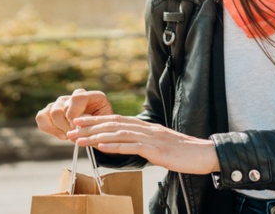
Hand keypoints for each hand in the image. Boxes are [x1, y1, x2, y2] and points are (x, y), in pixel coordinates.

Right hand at [35, 89, 112, 139]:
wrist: (100, 131)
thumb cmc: (102, 128)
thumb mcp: (104, 126)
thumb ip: (91, 124)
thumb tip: (75, 129)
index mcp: (91, 96)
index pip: (77, 97)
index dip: (75, 114)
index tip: (78, 127)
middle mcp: (74, 96)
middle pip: (62, 107)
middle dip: (67, 126)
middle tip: (75, 134)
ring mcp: (61, 102)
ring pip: (53, 112)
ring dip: (60, 128)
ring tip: (69, 135)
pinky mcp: (51, 111)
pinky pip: (41, 116)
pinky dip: (49, 128)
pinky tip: (62, 135)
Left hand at [67, 115, 219, 173]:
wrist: (203, 154)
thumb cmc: (182, 152)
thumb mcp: (159, 145)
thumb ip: (144, 142)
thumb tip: (127, 144)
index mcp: (145, 127)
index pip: (116, 120)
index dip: (96, 120)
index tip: (79, 122)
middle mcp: (145, 128)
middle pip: (113, 124)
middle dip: (90, 126)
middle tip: (71, 127)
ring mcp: (151, 138)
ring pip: (119, 133)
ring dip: (96, 136)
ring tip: (79, 139)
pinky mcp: (156, 149)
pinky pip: (132, 146)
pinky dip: (115, 145)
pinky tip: (101, 146)